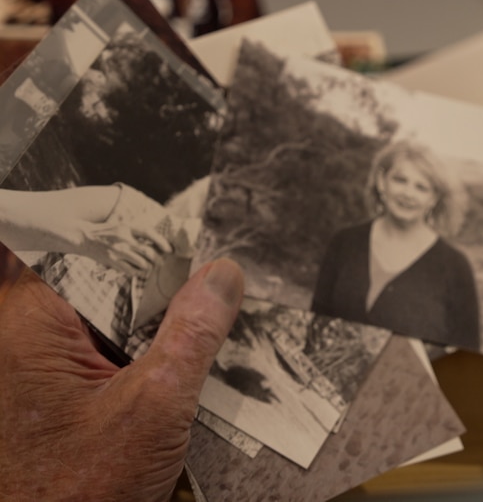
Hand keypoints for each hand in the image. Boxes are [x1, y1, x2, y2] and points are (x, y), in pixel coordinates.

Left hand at [0, 248, 242, 500]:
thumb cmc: (75, 494)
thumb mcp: (154, 407)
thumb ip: (191, 333)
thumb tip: (222, 274)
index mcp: (32, 320)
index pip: (100, 248)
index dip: (155, 243)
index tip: (206, 248)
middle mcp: (22, 331)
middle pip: (104, 277)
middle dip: (159, 285)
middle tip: (214, 288)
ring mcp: (32, 359)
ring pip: (105, 311)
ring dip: (152, 320)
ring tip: (200, 327)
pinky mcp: (48, 385)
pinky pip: (98, 345)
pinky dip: (136, 350)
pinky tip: (169, 370)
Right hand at [74, 185, 173, 276]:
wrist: (85, 237)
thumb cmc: (108, 231)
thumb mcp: (123, 225)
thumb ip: (138, 232)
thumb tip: (158, 243)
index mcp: (127, 227)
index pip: (149, 233)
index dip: (162, 241)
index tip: (169, 249)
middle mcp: (123, 239)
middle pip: (148, 251)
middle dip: (158, 259)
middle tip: (162, 262)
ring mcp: (118, 251)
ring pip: (142, 263)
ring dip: (150, 267)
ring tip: (151, 266)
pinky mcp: (112, 262)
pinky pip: (131, 271)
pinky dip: (139, 272)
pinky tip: (140, 271)